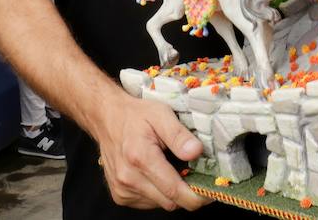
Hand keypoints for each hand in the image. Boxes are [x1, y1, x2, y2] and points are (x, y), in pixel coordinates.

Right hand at [93, 94, 210, 210]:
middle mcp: (128, 178)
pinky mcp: (119, 195)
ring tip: (169, 167)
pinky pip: (148, 202)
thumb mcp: (161, 114)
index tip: (211, 190)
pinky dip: (157, 192)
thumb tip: (196, 152)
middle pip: (171, 202)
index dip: (198, 196)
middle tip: (192, 172)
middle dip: (186, 192)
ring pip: (160, 203)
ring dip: (170, 192)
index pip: (175, 192)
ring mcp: (122, 189)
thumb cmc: (135, 115)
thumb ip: (179, 135)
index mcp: (141, 158)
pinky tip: (155, 173)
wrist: (106, 117)